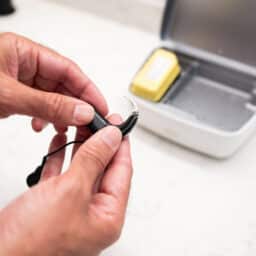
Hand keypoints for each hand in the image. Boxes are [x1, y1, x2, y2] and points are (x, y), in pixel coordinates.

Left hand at [0, 32, 107, 130]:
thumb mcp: (8, 95)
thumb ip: (47, 104)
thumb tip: (82, 112)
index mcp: (23, 51)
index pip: (68, 69)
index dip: (88, 89)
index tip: (100, 108)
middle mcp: (24, 64)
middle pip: (63, 84)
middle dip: (76, 106)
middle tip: (88, 123)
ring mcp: (20, 81)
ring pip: (54, 97)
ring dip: (62, 114)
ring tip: (66, 127)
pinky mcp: (17, 96)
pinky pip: (41, 106)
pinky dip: (46, 118)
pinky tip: (43, 126)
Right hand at [0, 115, 132, 255]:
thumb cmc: (31, 245)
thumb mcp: (71, 192)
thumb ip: (93, 161)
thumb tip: (111, 138)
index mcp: (107, 217)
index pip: (122, 172)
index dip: (120, 146)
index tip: (118, 125)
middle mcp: (93, 214)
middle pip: (103, 169)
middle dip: (100, 143)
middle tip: (100, 122)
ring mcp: (72, 209)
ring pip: (82, 170)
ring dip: (81, 147)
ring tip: (82, 126)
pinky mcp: (52, 205)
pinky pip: (63, 176)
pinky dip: (62, 158)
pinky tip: (61, 143)